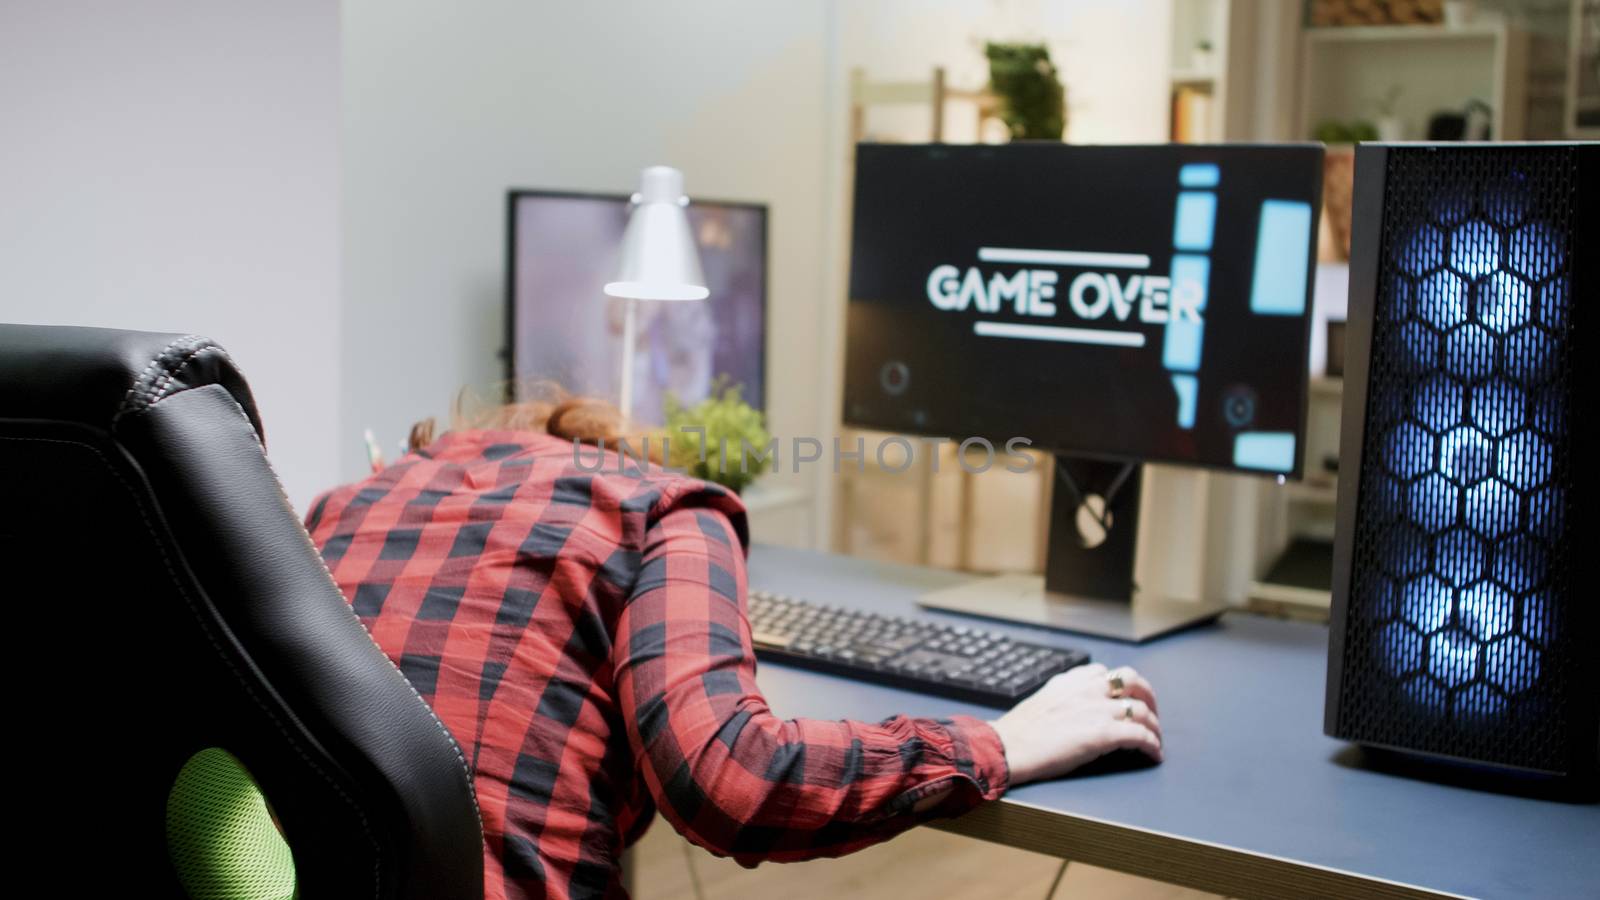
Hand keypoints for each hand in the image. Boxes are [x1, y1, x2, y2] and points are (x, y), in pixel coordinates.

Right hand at [989, 663, 1161, 785]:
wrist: (1009, 747)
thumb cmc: (1019, 732)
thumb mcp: (1042, 700)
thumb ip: (1063, 698)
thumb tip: (1074, 710)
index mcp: (1072, 681)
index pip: (1105, 673)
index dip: (1121, 686)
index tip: (1125, 698)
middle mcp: (1089, 690)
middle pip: (1133, 681)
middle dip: (1148, 696)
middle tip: (1151, 714)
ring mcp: (1099, 710)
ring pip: (1142, 710)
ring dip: (1154, 726)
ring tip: (1155, 739)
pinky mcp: (1104, 734)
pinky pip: (1140, 736)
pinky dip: (1152, 745)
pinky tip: (1154, 754)